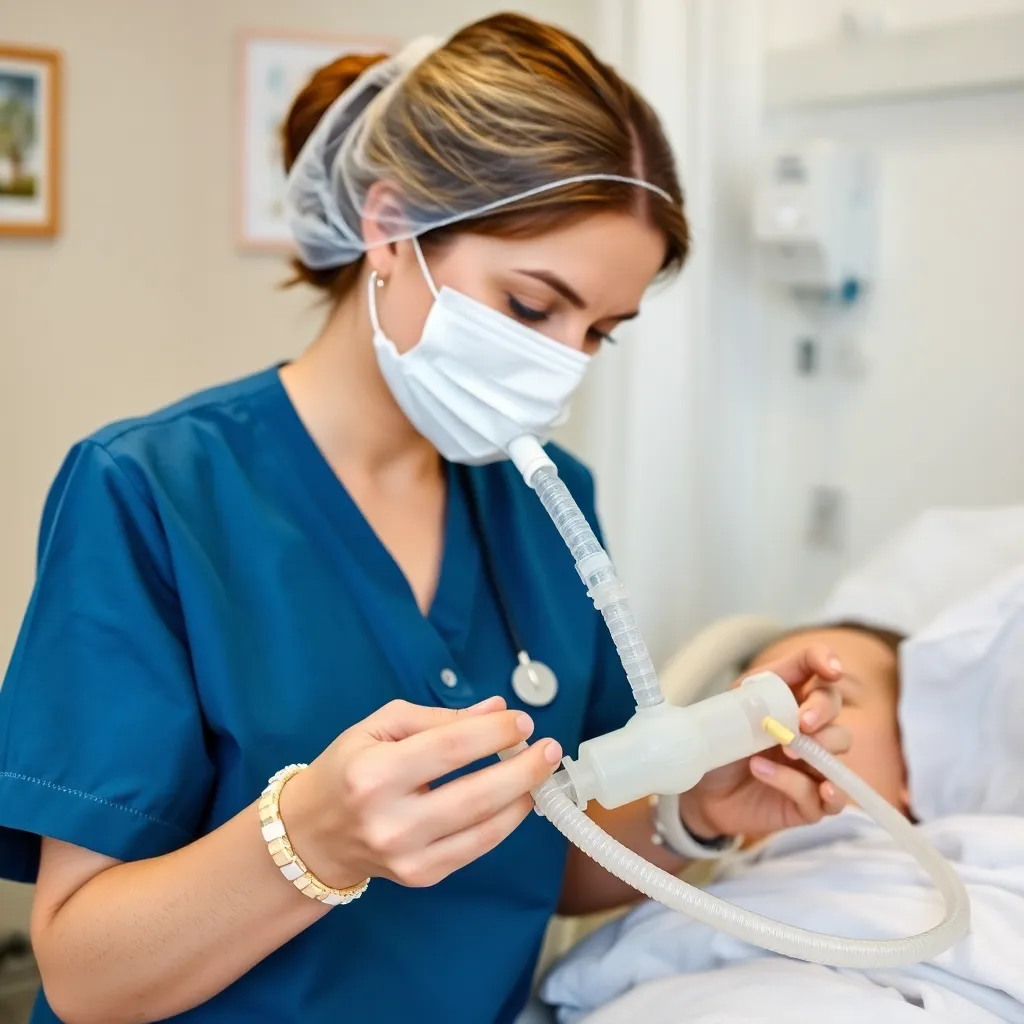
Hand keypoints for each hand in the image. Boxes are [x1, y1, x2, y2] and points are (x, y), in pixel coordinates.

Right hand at [281, 697, 561, 889]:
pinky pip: (477, 848)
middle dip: (522, 769)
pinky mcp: (421, 877)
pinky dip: (504, 822)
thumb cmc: (348, 767)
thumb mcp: (380, 726)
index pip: (450, 749)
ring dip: (522, 797)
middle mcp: (390, 820)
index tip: (522, 722)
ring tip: (542, 774)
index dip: (494, 733)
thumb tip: (496, 709)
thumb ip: (439, 717)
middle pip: (476, 794)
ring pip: (484, 828)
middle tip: (549, 749)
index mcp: (374, 772)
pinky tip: (518, 800)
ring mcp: (407, 856)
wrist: (314, 834)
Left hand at [679, 645, 850, 839]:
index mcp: (790, 698)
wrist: (702, 792)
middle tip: (801, 722)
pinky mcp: (811, 803)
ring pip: (839, 748)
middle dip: (822, 710)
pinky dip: (797, 783)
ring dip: (816, 747)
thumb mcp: (730, 713)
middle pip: (834, 707)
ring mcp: (814, 765)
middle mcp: (810, 729)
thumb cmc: (721, 747)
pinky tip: (766, 774)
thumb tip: (765, 694)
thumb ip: (750, 696)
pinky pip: (823, 795)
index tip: (829, 669)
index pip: (817, 672)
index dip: (826, 661)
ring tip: (782, 750)